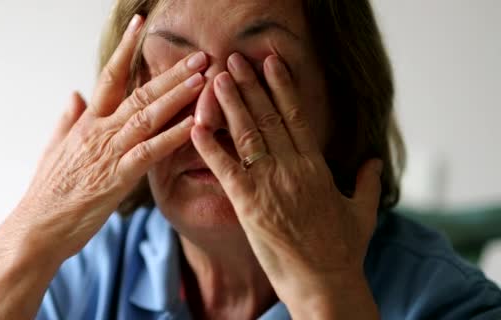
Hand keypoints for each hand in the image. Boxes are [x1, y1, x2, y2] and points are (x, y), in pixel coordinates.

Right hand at [14, 15, 207, 259]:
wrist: (36, 228)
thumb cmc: (47, 193)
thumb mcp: (54, 149)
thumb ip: (68, 119)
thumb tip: (74, 94)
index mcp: (87, 122)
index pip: (110, 76)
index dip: (126, 48)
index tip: (141, 25)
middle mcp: (99, 131)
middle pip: (138, 92)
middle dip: (171, 72)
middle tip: (198, 54)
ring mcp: (108, 153)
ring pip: (147, 116)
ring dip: (177, 96)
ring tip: (202, 78)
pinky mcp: (117, 178)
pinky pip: (149, 152)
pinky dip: (172, 137)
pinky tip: (194, 124)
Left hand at [191, 53, 381, 317]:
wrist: (325, 283)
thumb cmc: (343, 250)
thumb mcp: (363, 211)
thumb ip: (366, 182)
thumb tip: (374, 161)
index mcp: (316, 166)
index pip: (297, 116)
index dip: (282, 87)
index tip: (271, 63)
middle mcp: (293, 168)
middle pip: (268, 117)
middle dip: (250, 86)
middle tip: (235, 60)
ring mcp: (270, 185)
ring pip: (247, 135)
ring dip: (230, 105)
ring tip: (218, 79)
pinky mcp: (249, 205)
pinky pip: (226, 168)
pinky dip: (210, 146)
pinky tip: (196, 126)